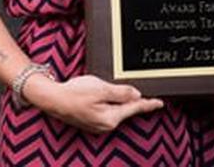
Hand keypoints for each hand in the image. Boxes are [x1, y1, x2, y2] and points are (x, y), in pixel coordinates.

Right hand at [24, 74, 163, 133]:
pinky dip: (109, 104)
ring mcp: (97, 126)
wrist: (52, 99)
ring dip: (118, 101)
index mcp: (110, 118)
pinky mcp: (90, 122)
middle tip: (139, 92)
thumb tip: (136, 95)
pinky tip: (103, 96)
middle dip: (132, 101)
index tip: (160, 103)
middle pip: (125, 110)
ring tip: (110, 90)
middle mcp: (105, 126)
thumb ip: (122, 93)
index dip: (148, 104)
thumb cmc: (75, 93)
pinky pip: (106, 112)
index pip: (134, 108)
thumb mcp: (101, 88)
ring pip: (115, 111)